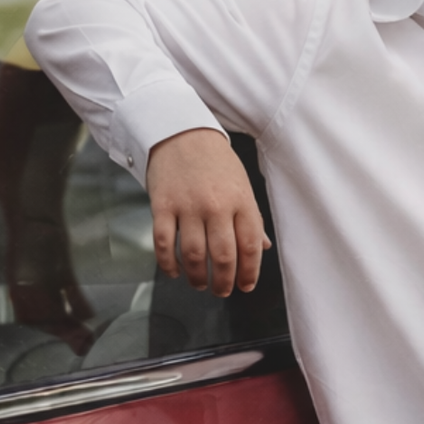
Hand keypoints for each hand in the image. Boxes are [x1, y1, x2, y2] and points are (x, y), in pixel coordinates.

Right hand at [146, 128, 269, 296]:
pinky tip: (174, 272)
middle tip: (221, 291)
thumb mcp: (242, 187)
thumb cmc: (215, 162)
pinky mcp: (162, 205)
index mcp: (241, 202)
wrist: (181, 132)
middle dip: (223, 282)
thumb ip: (251, 219)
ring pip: (193, 254)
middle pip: (223, 256)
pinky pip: (164, 243)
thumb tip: (261, 248)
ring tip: (200, 284)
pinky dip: (168, 263)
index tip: (245, 286)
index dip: (249, 273)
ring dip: (197, 277)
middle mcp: (216, 206)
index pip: (249, 247)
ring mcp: (188, 206)